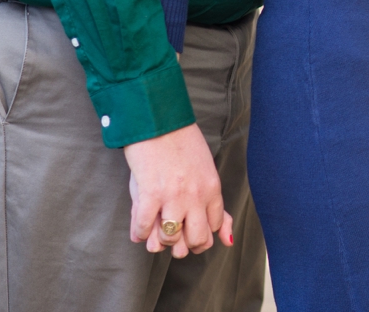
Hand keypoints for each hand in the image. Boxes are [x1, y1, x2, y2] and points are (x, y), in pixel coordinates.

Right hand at [124, 123, 232, 257]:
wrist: (159, 121)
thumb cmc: (182, 145)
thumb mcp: (206, 172)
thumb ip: (215, 207)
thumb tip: (227, 239)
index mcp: (212, 189)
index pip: (213, 229)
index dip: (199, 236)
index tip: (188, 230)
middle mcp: (196, 196)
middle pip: (197, 241)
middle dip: (184, 245)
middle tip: (173, 236)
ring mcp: (173, 196)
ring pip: (171, 239)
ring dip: (160, 240)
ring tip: (155, 229)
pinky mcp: (150, 194)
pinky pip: (144, 229)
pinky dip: (140, 234)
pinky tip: (140, 226)